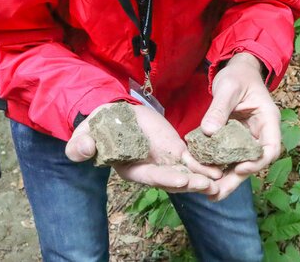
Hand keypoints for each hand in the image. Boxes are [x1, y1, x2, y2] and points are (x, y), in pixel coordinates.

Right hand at [65, 103, 221, 194]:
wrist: (115, 114)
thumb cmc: (99, 126)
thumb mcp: (85, 134)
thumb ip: (83, 144)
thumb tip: (81, 151)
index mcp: (131, 169)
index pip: (150, 177)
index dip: (165, 178)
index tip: (181, 179)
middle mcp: (151, 170)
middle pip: (173, 178)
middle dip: (190, 182)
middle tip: (207, 185)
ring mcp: (165, 161)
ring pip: (186, 171)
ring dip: (202, 176)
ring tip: (218, 180)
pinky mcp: (175, 150)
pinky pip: (191, 158)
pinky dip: (204, 163)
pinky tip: (218, 166)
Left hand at [198, 52, 281, 200]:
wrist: (237, 72)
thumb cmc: (239, 76)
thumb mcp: (229, 87)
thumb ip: (219, 107)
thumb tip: (209, 131)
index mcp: (268, 121)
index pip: (270, 148)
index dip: (257, 162)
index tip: (240, 168)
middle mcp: (259, 134)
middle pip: (253, 163)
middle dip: (236, 180)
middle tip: (217, 194)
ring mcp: (246, 139)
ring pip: (239, 164)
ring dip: (225, 179)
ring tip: (208, 194)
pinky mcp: (233, 141)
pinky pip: (227, 157)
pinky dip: (217, 167)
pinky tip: (203, 177)